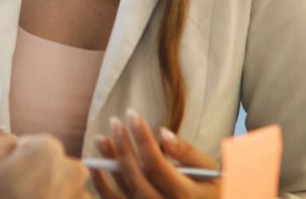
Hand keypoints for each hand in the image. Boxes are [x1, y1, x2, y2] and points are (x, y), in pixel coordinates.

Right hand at [0, 131, 91, 198]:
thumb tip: (8, 135)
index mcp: (47, 148)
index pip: (33, 145)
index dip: (19, 160)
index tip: (10, 177)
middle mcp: (71, 166)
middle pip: (52, 163)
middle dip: (38, 174)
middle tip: (19, 192)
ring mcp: (81, 193)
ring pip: (64, 183)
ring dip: (51, 191)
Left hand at [92, 110, 218, 198]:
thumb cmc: (212, 187)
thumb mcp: (210, 169)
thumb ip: (188, 153)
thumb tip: (163, 133)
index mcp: (186, 197)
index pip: (157, 166)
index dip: (142, 139)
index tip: (133, 114)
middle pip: (137, 177)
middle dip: (123, 148)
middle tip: (114, 122)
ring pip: (124, 190)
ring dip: (110, 163)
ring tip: (101, 138)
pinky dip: (101, 187)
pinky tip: (94, 166)